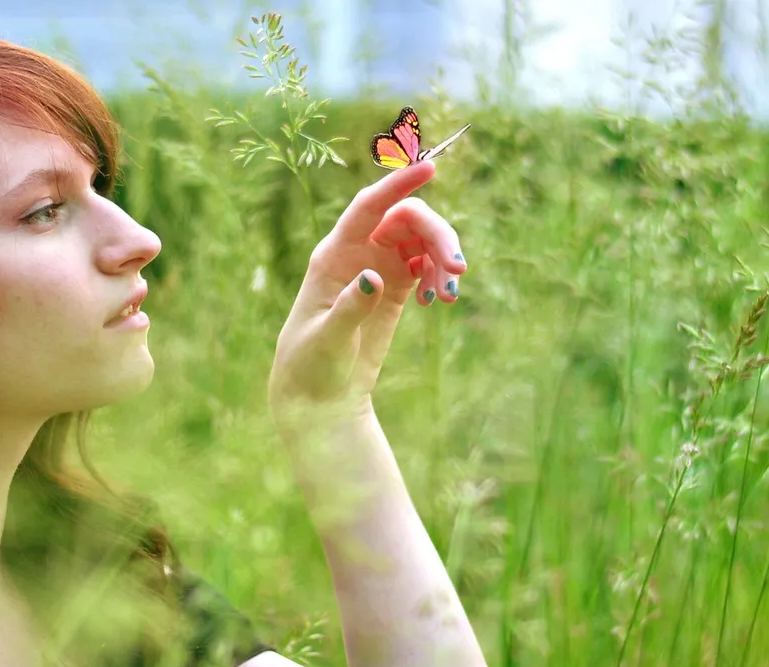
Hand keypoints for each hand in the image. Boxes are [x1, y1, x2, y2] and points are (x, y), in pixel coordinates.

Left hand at [268, 161, 466, 434]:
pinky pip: (425, 265)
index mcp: (333, 256)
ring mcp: (378, 268)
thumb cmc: (311, 366)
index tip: (428, 169)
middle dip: (437, 236)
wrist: (319, 396)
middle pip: (407, 220)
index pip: (368, 207)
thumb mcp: (328, 340)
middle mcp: (357, 254)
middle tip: (457, 268)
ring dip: (443, 259)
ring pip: (421, 241)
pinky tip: (439, 301)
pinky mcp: (394, 289)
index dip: (397, 185)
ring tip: (449, 296)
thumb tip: (374, 277)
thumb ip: (350, 308)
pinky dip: (438, 276)